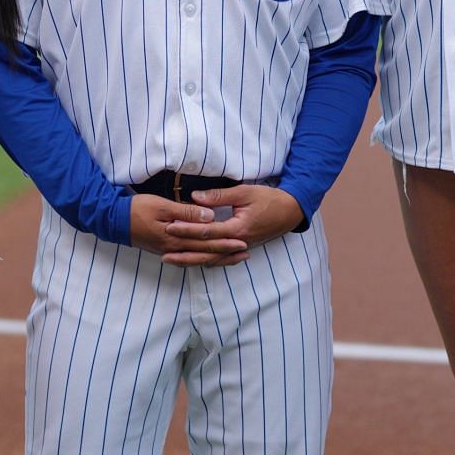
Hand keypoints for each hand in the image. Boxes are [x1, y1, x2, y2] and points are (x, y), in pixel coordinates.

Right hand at [129, 195, 250, 265]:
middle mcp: (174, 248)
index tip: (242, 241)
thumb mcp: (162, 205)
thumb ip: (185, 212)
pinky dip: (202, 260)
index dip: (224, 241)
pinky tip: (210, 260)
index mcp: (175, 236)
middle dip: (226, 253)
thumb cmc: (138, 209)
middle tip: (245, 253)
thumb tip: (208, 216)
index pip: (205, 240)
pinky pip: (189, 259)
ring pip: (198, 258)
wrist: (114, 221)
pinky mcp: (165, 251)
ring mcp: (169, 252)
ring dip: (217, 259)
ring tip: (234, 259)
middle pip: (205, 252)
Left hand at [160, 186, 306, 266]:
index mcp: (237, 229)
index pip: (206, 232)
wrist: (290, 211)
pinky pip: (221, 259)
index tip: (169, 227)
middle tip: (164, 253)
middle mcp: (237, 243)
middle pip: (206, 252)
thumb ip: (219, 196)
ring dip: (192, 261)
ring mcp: (240, 248)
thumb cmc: (269, 199)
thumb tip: (195, 197)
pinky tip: (194, 262)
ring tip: (172, 261)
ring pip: (212, 259)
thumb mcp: (244, 192)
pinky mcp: (241, 248)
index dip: (187, 229)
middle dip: (184, 253)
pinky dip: (206, 261)